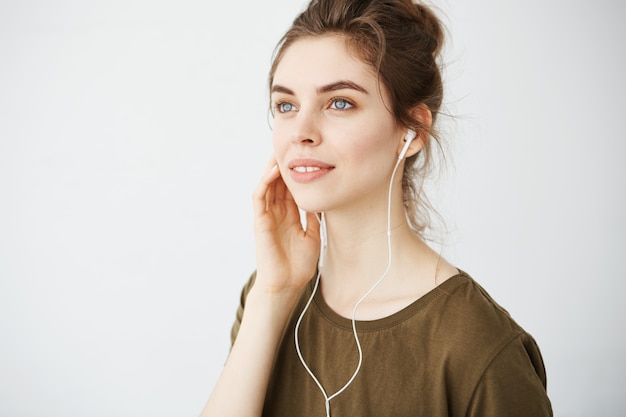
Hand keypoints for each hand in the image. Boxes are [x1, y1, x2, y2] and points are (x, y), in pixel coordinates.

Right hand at [252, 156, 320, 294]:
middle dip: (284, 165)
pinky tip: (274, 170)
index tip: (306, 157)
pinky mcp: (260, 221)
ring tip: (280, 151)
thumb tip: (322, 201)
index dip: (296, 172)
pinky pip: (260, 197)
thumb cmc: (298, 265)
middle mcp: (277, 213)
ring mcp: (267, 216)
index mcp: (289, 216)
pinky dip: (265, 182)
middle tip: (292, 146)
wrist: (287, 285)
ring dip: (272, 168)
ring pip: (267, 185)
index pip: (290, 188)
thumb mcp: (312, 235)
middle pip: (278, 183)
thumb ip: (313, 218)